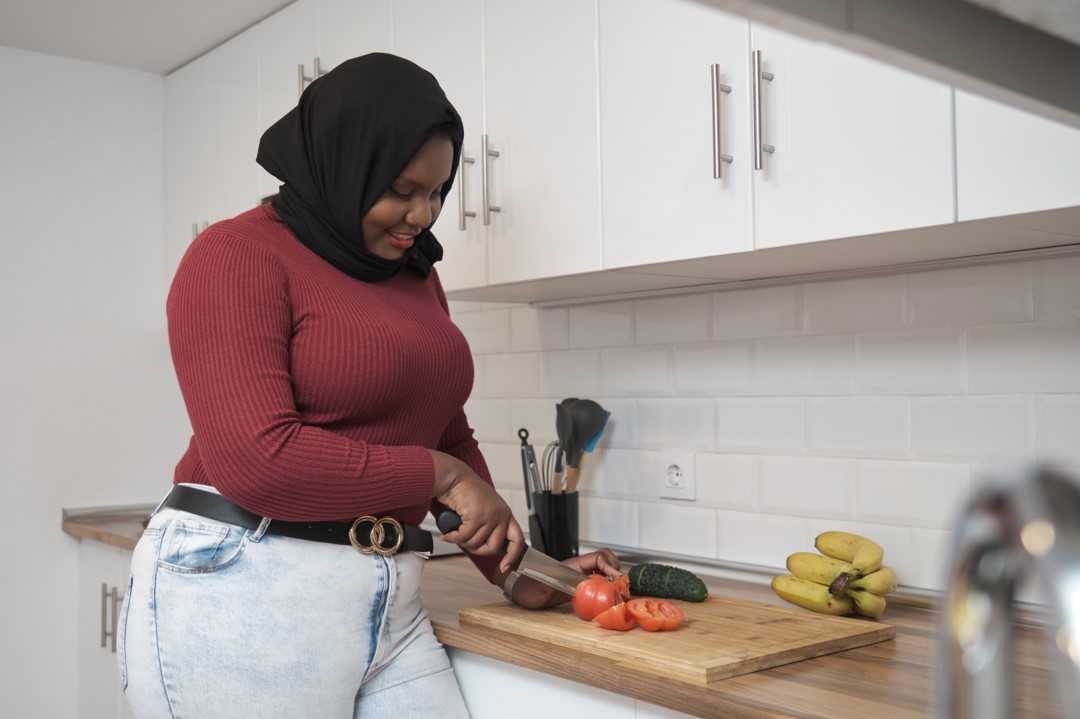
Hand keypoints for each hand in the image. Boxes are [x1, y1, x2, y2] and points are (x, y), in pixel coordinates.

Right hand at [429, 450, 524, 571]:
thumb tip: (484, 546)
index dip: (512, 556)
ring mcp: (490, 514)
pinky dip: (452, 537)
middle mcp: (501, 514)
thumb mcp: (484, 509)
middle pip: (494, 547)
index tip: (504, 566)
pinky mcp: (477, 515)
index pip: (518, 539)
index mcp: (505, 514)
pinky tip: (447, 533)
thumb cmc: (466, 492)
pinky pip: (464, 537)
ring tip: (453, 534)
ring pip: (476, 543)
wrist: (454, 477)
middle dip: (477, 550)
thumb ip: (489, 526)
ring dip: (461, 542)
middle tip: (466, 544)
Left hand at [504, 548, 621, 608]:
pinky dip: (605, 585)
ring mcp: (578, 577)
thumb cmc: (527, 585)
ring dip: (612, 575)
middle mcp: (578, 569)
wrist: (520, 589)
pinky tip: (605, 596)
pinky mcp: (577, 586)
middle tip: (619, 583)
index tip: (615, 577)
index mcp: (572, 565)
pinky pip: (596, 581)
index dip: (609, 565)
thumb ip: (555, 580)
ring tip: (616, 589)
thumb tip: (572, 583)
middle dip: (615, 567)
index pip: (597, 557)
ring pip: (602, 569)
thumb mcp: (540, 582)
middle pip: (604, 558)